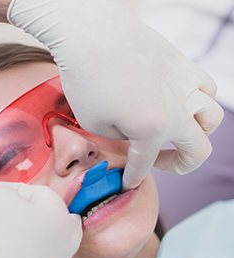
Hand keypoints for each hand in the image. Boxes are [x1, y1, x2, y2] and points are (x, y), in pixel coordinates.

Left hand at [8, 0, 223, 188]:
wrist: (91, 33)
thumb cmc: (86, 79)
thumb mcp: (93, 123)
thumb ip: (119, 138)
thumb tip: (131, 134)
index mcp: (153, 130)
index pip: (145, 164)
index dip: (133, 177)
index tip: (126, 183)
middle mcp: (178, 110)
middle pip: (199, 150)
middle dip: (179, 165)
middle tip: (158, 162)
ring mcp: (185, 84)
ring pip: (212, 117)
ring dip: (197, 133)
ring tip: (175, 132)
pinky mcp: (183, 63)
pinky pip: (205, 87)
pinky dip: (199, 101)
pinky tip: (179, 101)